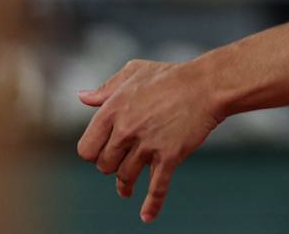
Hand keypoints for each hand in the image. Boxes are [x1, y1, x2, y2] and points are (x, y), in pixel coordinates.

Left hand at [76, 59, 223, 222]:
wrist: (206, 85)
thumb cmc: (170, 76)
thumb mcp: (134, 72)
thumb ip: (106, 88)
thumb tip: (82, 98)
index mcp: (113, 110)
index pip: (86, 148)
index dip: (93, 153)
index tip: (102, 152)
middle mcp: (126, 130)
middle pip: (105, 166)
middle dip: (111, 166)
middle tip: (121, 162)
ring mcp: (148, 145)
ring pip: (125, 177)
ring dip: (125, 185)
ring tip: (126, 188)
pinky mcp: (169, 156)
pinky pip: (157, 187)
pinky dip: (152, 205)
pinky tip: (146, 216)